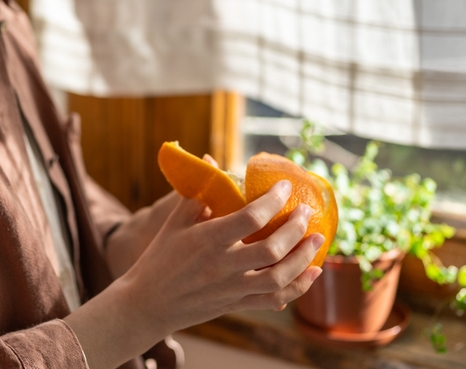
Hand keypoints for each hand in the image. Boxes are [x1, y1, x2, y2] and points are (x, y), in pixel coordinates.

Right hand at [65, 177, 322, 368]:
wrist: (147, 304)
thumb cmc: (160, 257)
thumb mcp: (174, 223)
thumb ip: (196, 193)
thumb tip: (212, 160)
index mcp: (207, 240)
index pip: (250, 218)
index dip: (273, 201)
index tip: (285, 186)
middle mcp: (223, 266)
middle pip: (271, 250)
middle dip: (296, 229)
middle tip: (307, 211)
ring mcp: (231, 289)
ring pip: (278, 279)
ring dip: (304, 259)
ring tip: (318, 239)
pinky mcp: (236, 304)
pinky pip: (273, 300)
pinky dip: (297, 287)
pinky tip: (312, 272)